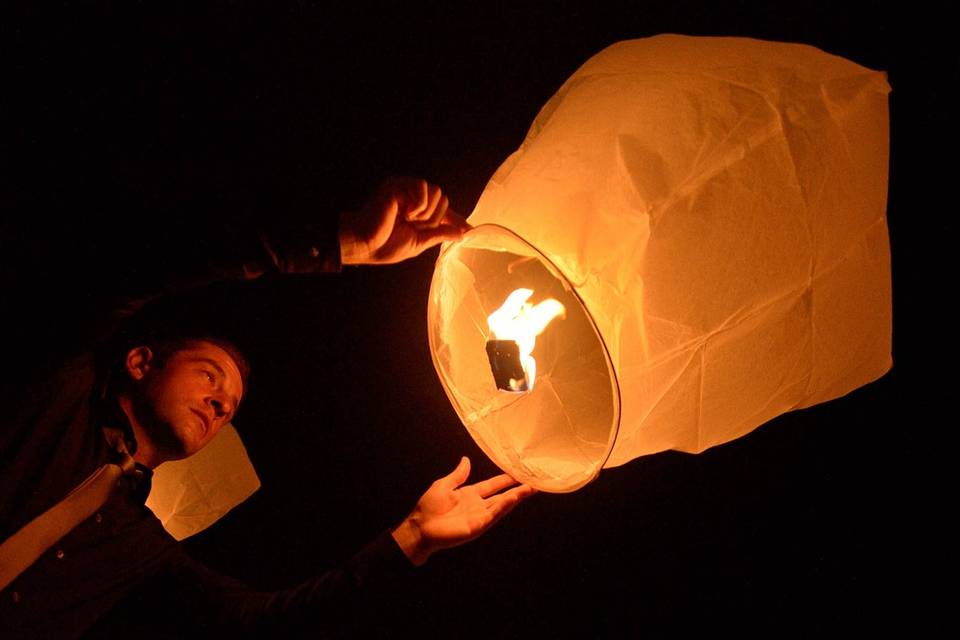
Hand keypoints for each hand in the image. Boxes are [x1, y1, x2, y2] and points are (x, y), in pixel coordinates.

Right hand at [339, 177, 471, 264]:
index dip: (456, 219)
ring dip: (426, 213)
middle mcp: (412, 197)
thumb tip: (461, 235)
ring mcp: (404, 189)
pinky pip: (423, 188)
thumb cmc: (385, 245)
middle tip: (414, 226)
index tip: (470, 229)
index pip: (443, 211)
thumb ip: (439, 234)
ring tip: (407, 220)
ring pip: (436, 192)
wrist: (366, 244)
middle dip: (433, 219)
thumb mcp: (419, 242)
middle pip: (443, 199)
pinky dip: (418, 204)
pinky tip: (403, 212)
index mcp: (417, 211)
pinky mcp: (397, 185)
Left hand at [391, 456, 536, 565]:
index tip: (518, 471)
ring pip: (502, 504)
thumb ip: (458, 475)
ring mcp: (480, 516)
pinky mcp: (478, 525)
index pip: (493, 485)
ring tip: (532, 488)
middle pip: (503, 495)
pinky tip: (513, 498)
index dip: (505, 479)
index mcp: (470, 494)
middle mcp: (478, 505)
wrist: (419, 528)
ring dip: (517, 497)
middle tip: (534, 480)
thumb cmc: (428, 508)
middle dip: (518, 488)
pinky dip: (504, 505)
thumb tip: (466, 460)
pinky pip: (493, 513)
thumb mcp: (444, 485)